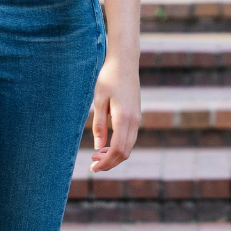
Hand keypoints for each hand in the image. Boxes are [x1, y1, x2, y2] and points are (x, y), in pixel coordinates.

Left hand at [90, 52, 141, 171]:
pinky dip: (119, 146)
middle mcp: (134, 120)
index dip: (106, 163)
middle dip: (110, 162)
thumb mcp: (99, 100)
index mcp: (124, 118)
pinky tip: (106, 144)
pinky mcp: (136, 115)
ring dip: (114, 155)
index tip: (93, 168)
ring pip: (129, 146)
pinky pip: (130, 138)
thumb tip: (98, 147)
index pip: (118, 149)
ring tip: (97, 156)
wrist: (125, 62)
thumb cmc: (109, 78)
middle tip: (93, 165)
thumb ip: (99, 124)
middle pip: (125, 152)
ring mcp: (137, 118)